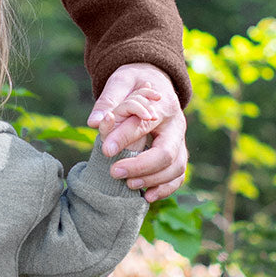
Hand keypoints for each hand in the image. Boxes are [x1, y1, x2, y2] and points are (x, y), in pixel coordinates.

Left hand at [88, 64, 187, 202]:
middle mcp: (177, 125)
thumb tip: (94, 122)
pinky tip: (146, 196)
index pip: (144, 125)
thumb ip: (107, 100)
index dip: (124, 138)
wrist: (153, 80)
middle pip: (167, 152)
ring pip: (176, 167)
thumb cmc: (134, 81)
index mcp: (163, 104)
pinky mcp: (178, 153)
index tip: (105, 150)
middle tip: (114, 172)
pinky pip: (178, 176)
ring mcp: (180, 141)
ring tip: (128, 184)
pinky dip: (165, 188)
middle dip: (141, 166)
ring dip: (152, 179)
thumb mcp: (120, 81)